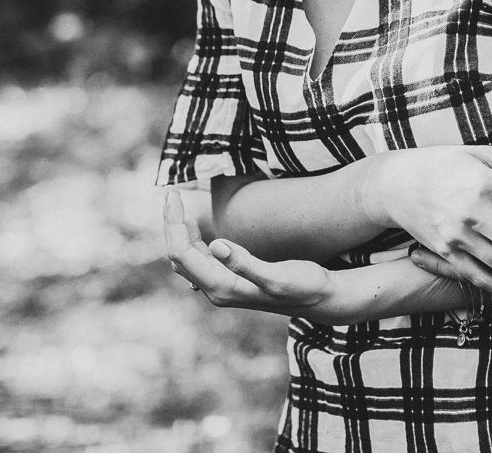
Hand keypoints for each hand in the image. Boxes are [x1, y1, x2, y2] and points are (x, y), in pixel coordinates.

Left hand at [163, 191, 335, 318]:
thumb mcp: (277, 276)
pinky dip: (190, 238)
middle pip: (179, 255)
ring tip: (176, 203)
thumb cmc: (303, 286)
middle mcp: (216, 291)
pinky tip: (193, 224)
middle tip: (171, 193)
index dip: (174, 223)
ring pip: (186, 258)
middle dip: (171, 223)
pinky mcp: (229, 280)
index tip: (174, 195)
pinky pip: (198, 259)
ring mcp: (221, 287)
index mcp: (222, 288)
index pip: (183, 253)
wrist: (320, 299)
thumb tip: (216, 244)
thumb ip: (245, 263)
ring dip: (178, 230)